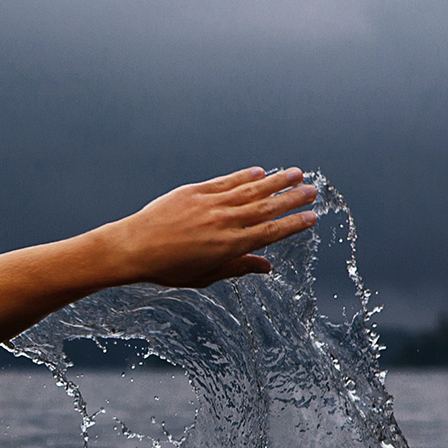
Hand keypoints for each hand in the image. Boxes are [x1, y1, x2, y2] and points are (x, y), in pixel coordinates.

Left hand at [101, 167, 318, 288]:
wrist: (133, 247)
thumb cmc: (168, 268)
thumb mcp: (205, 275)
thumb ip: (238, 268)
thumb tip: (266, 267)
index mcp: (229, 246)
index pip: (270, 233)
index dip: (293, 224)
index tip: (312, 217)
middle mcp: (224, 222)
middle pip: (267, 208)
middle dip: (292, 198)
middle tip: (313, 191)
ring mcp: (211, 204)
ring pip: (251, 190)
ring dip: (276, 181)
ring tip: (296, 173)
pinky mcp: (195, 191)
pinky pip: (226, 181)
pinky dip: (244, 176)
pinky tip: (259, 171)